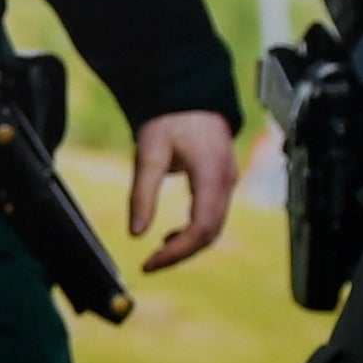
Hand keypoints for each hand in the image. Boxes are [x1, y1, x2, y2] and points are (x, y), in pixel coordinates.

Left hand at [125, 110, 240, 270]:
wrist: (191, 98)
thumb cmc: (171, 119)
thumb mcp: (149, 152)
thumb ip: (142, 193)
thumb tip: (136, 233)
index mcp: (211, 174)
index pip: (201, 227)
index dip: (177, 251)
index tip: (150, 262)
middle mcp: (225, 182)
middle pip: (210, 234)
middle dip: (180, 254)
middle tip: (149, 265)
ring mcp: (227, 184)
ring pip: (213, 229)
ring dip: (187, 246)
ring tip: (157, 255)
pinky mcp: (221, 185)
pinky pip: (213, 218)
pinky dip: (193, 234)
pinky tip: (170, 237)